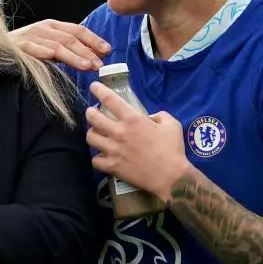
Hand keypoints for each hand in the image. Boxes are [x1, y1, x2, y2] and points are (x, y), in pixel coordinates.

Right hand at [9, 19, 110, 70]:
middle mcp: (43, 28)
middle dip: (87, 52)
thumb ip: (69, 51)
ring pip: (56, 45)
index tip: (107, 50)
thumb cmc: (26, 50)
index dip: (93, 40)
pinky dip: (42, 51)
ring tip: (86, 66)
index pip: (77, 30)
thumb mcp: (50, 47)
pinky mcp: (18, 45)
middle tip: (99, 64)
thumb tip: (94, 59)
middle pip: (70, 39)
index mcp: (53, 26)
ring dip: (73, 56)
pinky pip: (32, 47)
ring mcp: (31, 36)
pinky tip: (51, 56)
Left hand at [86, 82, 192, 201]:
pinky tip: (103, 155)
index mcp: (133, 120)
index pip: (110, 100)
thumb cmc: (172, 149)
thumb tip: (149, 117)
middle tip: (92, 112)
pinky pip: (95, 160)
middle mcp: (119, 133)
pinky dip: (98, 157)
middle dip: (90, 112)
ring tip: (96, 133)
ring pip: (90, 138)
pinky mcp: (112, 166)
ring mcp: (113, 150)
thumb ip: (159, 115)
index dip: (99, 90)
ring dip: (92, 133)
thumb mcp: (172, 124)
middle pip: (93, 118)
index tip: (94, 86)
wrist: (170, 177)